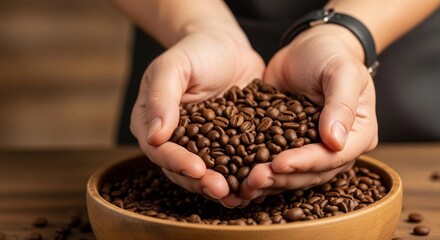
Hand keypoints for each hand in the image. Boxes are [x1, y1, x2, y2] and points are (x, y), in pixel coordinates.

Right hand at [130, 29, 264, 206]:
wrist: (226, 46)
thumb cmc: (195, 51)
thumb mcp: (174, 67)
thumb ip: (162, 98)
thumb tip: (155, 137)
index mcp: (152, 122)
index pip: (160, 149)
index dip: (177, 162)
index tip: (198, 169)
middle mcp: (174, 139)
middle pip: (182, 169)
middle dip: (202, 182)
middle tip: (222, 190)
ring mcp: (200, 145)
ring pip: (207, 172)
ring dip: (222, 186)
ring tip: (240, 196)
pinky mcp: (225, 145)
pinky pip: (231, 164)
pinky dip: (241, 176)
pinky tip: (254, 186)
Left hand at [240, 24, 377, 199]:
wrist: (308, 48)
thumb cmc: (330, 55)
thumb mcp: (341, 72)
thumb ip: (341, 104)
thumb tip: (335, 141)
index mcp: (357, 134)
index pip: (333, 157)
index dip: (305, 163)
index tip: (278, 163)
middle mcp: (335, 148)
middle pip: (310, 173)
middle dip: (281, 178)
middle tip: (254, 180)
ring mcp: (310, 149)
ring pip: (291, 174)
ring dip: (268, 181)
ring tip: (243, 185)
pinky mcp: (287, 145)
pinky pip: (274, 162)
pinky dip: (258, 170)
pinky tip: (238, 178)